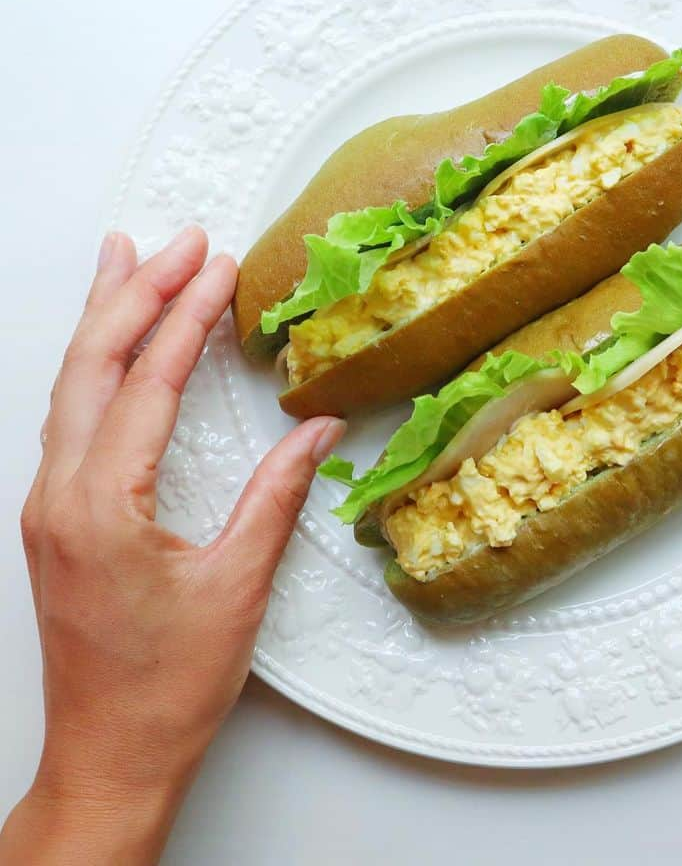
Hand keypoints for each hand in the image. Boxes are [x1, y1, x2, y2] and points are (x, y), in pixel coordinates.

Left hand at [0, 227, 344, 864]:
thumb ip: (275, 496)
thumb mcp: (236, 585)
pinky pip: (70, 417)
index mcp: (101, 505)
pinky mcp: (56, 518)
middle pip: (92, 366)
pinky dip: (94, 366)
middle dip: (137, 293)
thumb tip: (315, 431)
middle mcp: (59, 493)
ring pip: (71, 386)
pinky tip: (110, 347)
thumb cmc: (169, 685)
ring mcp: (48, 504)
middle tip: (179, 241)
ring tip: (127, 259)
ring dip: (104, 318)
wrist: (109, 757)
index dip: (186, 318)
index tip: (218, 268)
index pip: (147, 384)